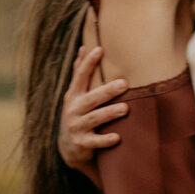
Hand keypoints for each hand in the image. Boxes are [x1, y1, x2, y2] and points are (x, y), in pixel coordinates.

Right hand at [58, 47, 128, 168]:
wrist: (69, 146)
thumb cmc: (78, 113)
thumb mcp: (76, 94)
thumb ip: (80, 73)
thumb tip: (83, 47)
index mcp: (73, 95)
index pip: (80, 76)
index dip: (89, 62)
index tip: (100, 49)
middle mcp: (73, 109)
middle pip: (91, 98)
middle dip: (107, 91)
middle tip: (124, 83)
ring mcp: (76, 127)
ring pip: (94, 118)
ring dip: (109, 113)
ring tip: (125, 108)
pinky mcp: (82, 143)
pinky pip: (95, 141)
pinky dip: (105, 140)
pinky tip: (117, 137)